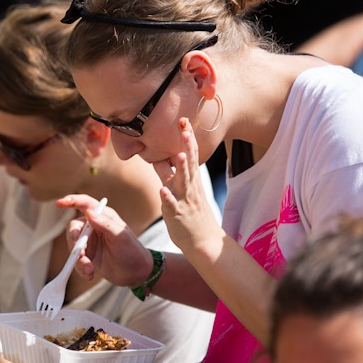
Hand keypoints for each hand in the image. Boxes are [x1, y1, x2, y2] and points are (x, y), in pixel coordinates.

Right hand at [56, 194, 150, 285]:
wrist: (136, 274)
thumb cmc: (132, 251)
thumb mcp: (121, 237)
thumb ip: (105, 224)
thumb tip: (88, 212)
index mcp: (103, 217)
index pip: (85, 204)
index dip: (71, 200)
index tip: (60, 203)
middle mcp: (94, 227)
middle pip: (74, 228)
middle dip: (74, 241)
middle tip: (79, 253)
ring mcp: (89, 242)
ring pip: (73, 247)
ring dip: (79, 259)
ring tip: (89, 270)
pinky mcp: (87, 256)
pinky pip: (76, 260)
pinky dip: (80, 268)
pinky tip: (89, 274)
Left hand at [151, 118, 221, 259]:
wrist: (203, 241)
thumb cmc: (191, 213)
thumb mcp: (182, 190)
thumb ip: (169, 174)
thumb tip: (158, 158)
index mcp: (191, 179)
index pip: (190, 154)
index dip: (188, 138)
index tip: (184, 120)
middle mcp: (189, 187)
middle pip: (188, 162)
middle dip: (187, 144)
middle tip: (185, 126)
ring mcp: (184, 200)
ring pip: (182, 182)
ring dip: (180, 168)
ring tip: (177, 154)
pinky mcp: (177, 215)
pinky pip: (171, 205)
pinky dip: (167, 198)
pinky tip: (162, 191)